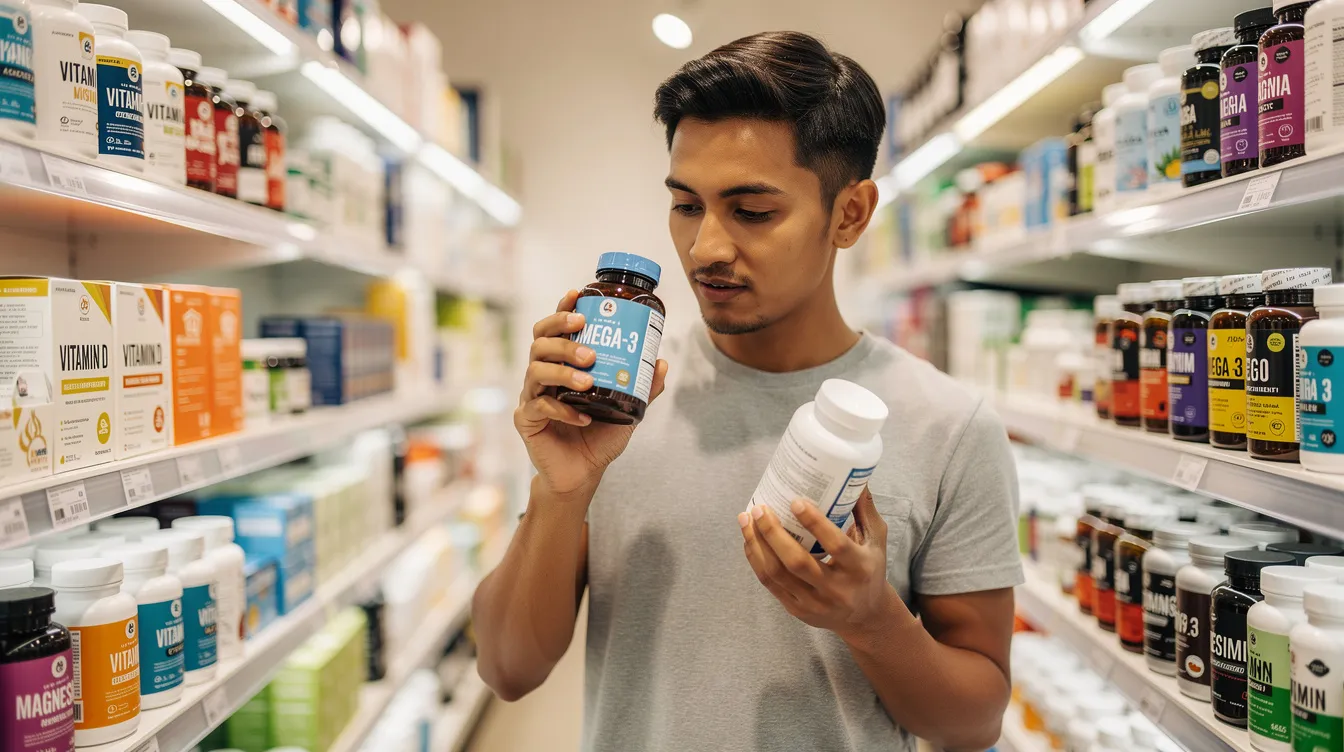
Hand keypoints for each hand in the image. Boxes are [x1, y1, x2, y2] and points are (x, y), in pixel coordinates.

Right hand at [516, 290, 669, 497]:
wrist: (583, 473)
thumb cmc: (599, 436)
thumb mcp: (628, 409)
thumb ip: (642, 387)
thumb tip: (661, 362)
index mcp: (562, 364)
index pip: (555, 329)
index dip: (563, 309)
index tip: (578, 294)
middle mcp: (543, 375)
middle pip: (540, 342)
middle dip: (562, 336)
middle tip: (587, 342)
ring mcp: (531, 396)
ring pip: (536, 370)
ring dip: (563, 370)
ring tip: (588, 380)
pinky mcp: (526, 420)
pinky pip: (538, 406)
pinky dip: (563, 409)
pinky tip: (584, 416)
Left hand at [739, 489, 897, 637]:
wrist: (865, 617)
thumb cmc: (870, 570)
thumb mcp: (876, 540)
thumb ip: (864, 509)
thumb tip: (856, 476)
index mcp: (859, 568)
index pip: (836, 546)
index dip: (815, 523)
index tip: (795, 501)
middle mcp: (837, 590)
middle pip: (797, 562)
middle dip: (772, 533)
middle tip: (759, 508)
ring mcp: (814, 603)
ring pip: (777, 574)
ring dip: (757, 544)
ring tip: (746, 519)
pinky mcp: (797, 610)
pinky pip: (770, 584)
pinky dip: (756, 559)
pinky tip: (750, 539)